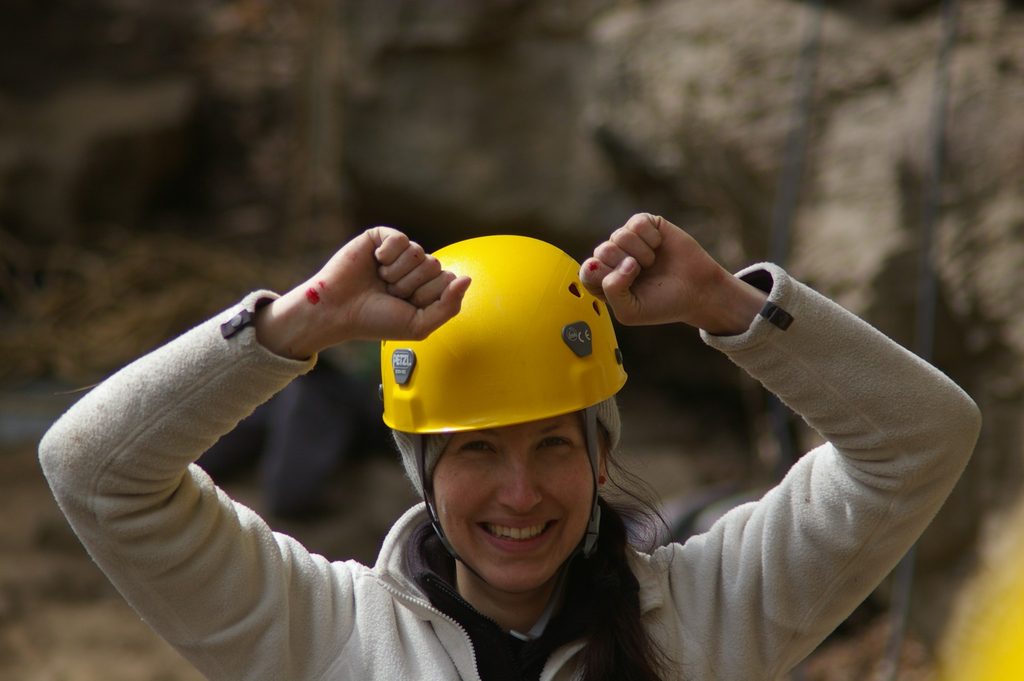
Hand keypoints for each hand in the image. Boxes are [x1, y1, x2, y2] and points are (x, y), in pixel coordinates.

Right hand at [256, 227, 470, 358]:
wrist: (338, 311)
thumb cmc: (375, 321)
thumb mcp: (419, 325)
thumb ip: (449, 306)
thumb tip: (467, 279)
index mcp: (426, 288)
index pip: (449, 281)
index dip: (427, 297)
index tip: (405, 306)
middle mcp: (415, 269)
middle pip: (435, 266)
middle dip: (411, 286)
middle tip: (389, 294)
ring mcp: (399, 253)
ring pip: (419, 253)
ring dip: (398, 274)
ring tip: (380, 281)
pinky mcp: (382, 237)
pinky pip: (401, 239)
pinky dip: (388, 255)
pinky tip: (375, 262)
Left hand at [580, 214, 765, 333]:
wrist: (698, 291)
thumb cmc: (662, 304)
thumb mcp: (630, 311)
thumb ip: (611, 291)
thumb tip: (612, 262)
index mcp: (603, 281)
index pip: (588, 271)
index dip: (606, 276)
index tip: (627, 284)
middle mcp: (613, 258)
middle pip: (602, 251)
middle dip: (626, 266)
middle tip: (643, 274)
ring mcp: (628, 240)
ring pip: (619, 236)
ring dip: (641, 254)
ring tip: (652, 263)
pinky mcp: (645, 225)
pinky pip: (637, 224)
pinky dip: (651, 238)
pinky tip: (659, 247)